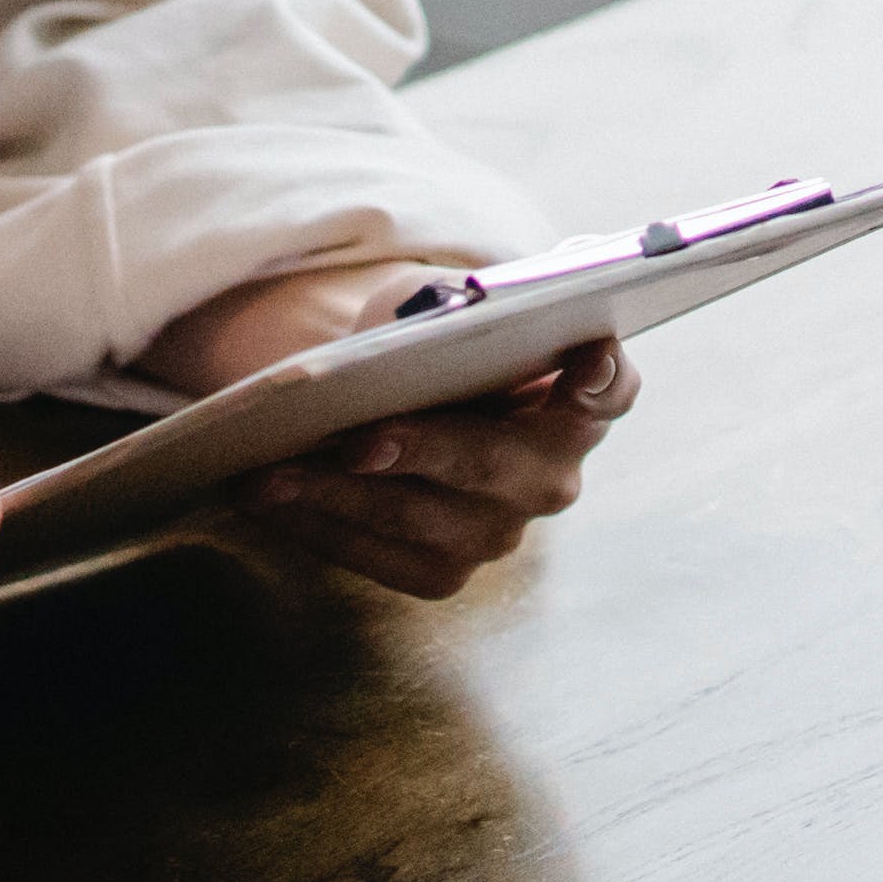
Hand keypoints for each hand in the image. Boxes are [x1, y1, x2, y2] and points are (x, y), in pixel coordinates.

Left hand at [145, 255, 641, 602]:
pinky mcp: (445, 570)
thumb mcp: (440, 311)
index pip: (613, 385)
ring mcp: (502, 530)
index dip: (603, 374)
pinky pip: (383, 559)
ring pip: (426, 520)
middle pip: (499, 462)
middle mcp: (553, 474)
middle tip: (359, 439)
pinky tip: (268, 499)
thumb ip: (441, 314)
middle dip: (426, 449)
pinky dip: (320, 526)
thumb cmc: (428, 347)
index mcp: (575, 398)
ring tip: (272, 471)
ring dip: (340, 494)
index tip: (585, 358)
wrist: (398, 402)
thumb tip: (401, 335)